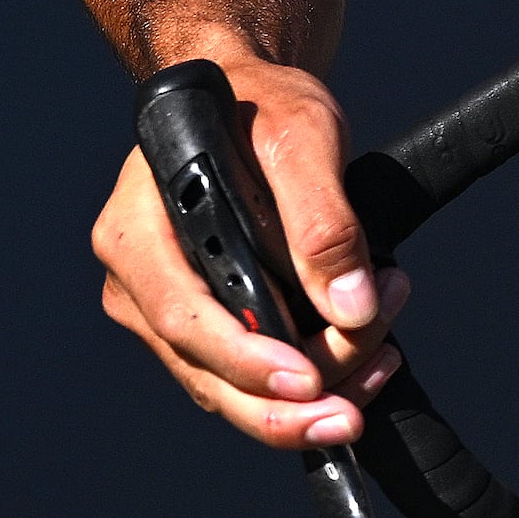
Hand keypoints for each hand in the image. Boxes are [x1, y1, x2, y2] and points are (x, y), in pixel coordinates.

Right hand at [88, 51, 405, 447]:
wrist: (251, 103)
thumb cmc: (262, 108)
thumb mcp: (301, 136)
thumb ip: (323, 218)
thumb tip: (350, 305)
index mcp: (136, 231)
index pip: (182, 318)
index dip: (244, 361)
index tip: (307, 380)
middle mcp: (138, 282)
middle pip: (206, 373)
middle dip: (285, 407)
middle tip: (351, 414)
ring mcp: (166, 313)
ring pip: (232, 389)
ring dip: (313, 391)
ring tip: (382, 350)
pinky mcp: (204, 329)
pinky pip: (249, 379)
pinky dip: (311, 380)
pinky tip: (363, 355)